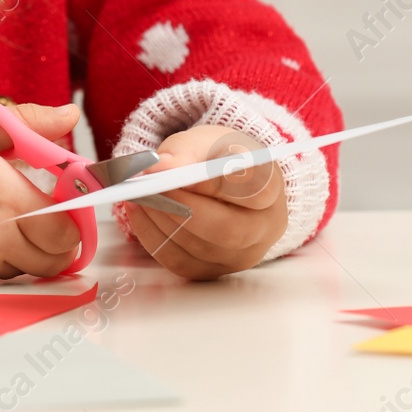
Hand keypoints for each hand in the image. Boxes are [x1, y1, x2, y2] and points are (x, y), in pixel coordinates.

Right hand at [0, 104, 83, 284]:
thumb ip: (29, 122)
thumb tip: (69, 118)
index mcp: (6, 200)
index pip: (67, 231)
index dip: (73, 218)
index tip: (62, 198)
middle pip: (54, 260)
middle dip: (56, 239)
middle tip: (41, 211)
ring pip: (23, 269)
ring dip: (25, 250)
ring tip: (0, 216)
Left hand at [122, 125, 286, 279]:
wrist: (223, 182)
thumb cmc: (218, 159)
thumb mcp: (206, 141)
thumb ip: (185, 150)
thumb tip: (159, 168)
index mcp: (272, 190)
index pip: (253, 191)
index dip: (215, 184)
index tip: (177, 172)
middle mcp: (264, 229)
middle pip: (228, 230)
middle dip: (183, 209)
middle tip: (150, 188)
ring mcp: (241, 256)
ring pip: (201, 249)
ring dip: (163, 221)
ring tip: (139, 196)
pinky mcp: (214, 270)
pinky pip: (181, 262)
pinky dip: (154, 238)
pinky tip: (140, 213)